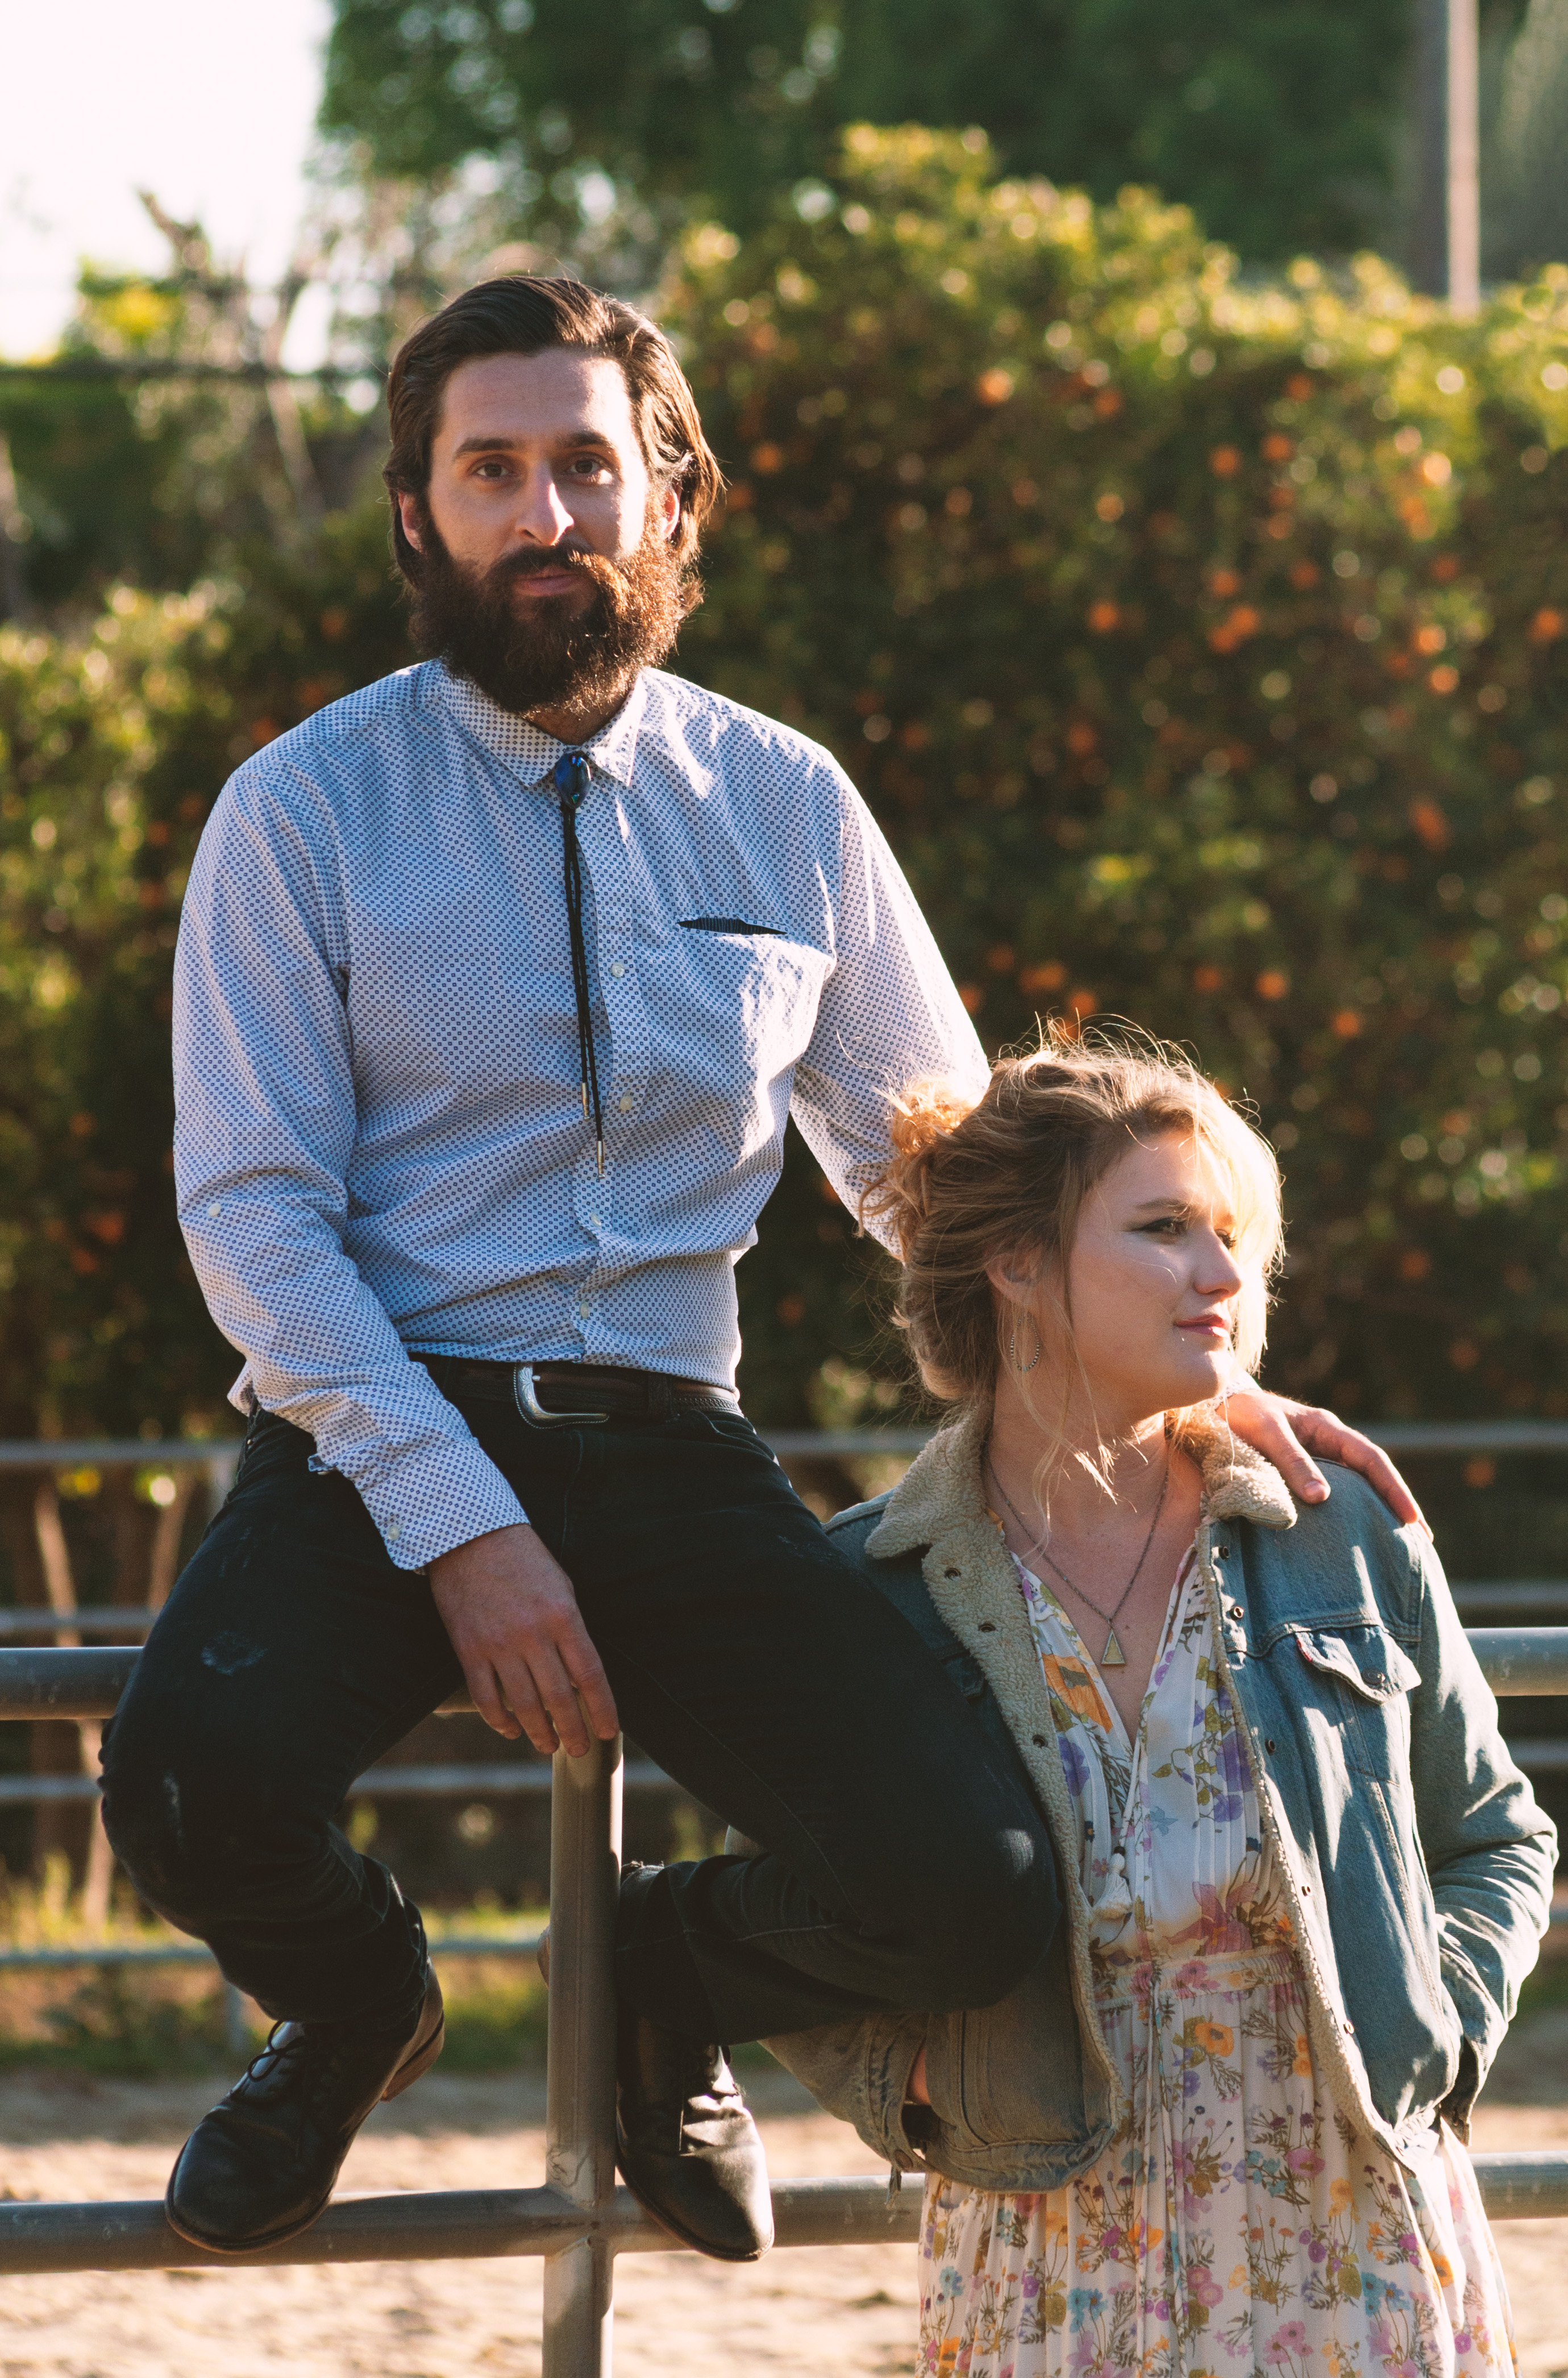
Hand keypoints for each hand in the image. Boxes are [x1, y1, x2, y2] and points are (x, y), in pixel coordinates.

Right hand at [429, 1523, 618, 1753]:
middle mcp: (532, 1635)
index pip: (590, 1675)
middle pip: (559, 1698)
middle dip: (574, 1730)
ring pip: (524, 1704)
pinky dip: (499, 1720)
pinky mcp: (469, 1650)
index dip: (602, 1708)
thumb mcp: (561, 1586)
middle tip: (581, 1749)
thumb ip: (571, 1629)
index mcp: (563, 1615)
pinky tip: (511, 1730)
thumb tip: (579, 1675)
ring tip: (548, 1747)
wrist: (469, 1536)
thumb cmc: (523, 1558)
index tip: (610, 1729)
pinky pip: (485, 1697)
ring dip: (539, 1732)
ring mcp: (498, 1644)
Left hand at [1217, 1386, 1428, 1536]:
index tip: (1410, 1518)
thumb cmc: (1241, 1416)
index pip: (1371, 1459)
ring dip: (1377, 1511)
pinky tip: (1355, 1535)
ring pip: (1357, 1486)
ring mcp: (1318, 1458)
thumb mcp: (1267, 1433)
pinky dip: (1350, 1513)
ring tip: (1398, 1546)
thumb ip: (1292, 1461)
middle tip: (1422, 1541)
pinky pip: (1335, 1494)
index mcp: (1327, 1428)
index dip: (1393, 1488)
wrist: (1214, 1407)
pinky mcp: (1301, 1473)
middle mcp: (1329, 1443)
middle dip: (1397, 1505)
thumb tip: (1322, 1498)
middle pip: (1374, 1476)